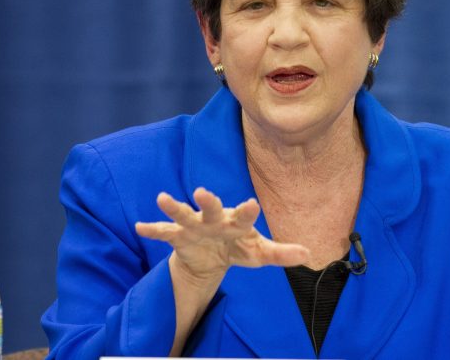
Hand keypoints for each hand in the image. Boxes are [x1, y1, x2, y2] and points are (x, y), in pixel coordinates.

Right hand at [135, 187, 309, 281]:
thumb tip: (308, 253)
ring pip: (184, 215)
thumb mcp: (258, 253)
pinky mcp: (178, 237)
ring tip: (161, 198)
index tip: (252, 204)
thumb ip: (280, 254)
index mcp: (236, 223)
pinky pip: (163, 233)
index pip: (244, 216)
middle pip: (212, 208)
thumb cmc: (238, 247)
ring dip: (174, 208)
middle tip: (202, 192)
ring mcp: (194, 227)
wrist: (210, 258)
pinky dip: (152, 230)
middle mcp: (214, 220)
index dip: (247, 211)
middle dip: (208, 201)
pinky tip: (140, 227)